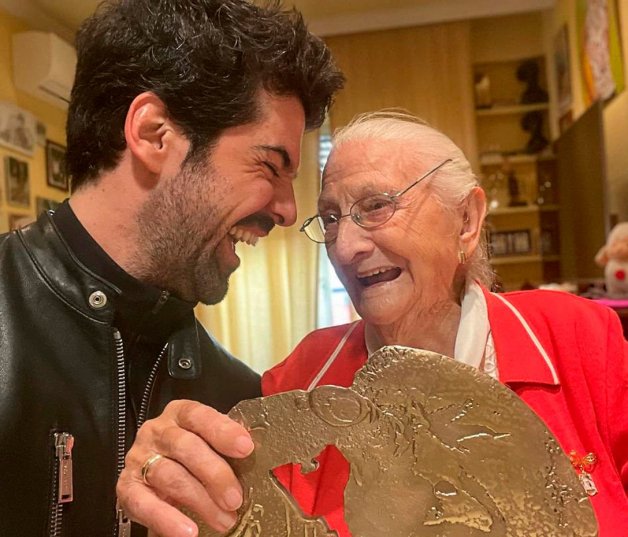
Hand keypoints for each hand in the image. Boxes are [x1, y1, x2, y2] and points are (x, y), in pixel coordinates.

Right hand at [116, 400, 253, 536]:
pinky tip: (187, 531)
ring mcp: (140, 457)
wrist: (163, 476)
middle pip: (185, 447)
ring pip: (169, 476)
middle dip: (215, 474)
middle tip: (235, 499)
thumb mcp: (212, 447)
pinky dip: (166, 518)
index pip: (199, 415)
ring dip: (199, 501)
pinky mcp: (126, 486)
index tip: (246, 447)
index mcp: (181, 414)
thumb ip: (228, 449)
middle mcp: (157, 431)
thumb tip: (261, 463)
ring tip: (223, 520)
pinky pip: (142, 502)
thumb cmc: (195, 458)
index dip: (223, 430)